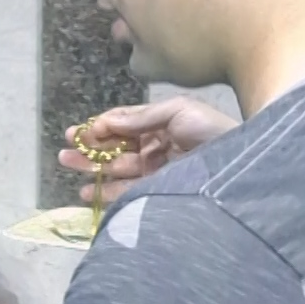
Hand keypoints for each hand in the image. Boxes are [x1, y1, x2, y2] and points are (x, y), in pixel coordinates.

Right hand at [58, 97, 237, 203]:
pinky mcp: (159, 192)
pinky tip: (89, 192)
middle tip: (65, 151)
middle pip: (115, 148)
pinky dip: (107, 192)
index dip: (100, 128)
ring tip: (69, 167)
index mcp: (160, 124)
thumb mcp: (177, 111)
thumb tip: (108, 122)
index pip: (123, 125)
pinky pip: (128, 192)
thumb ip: (141, 117)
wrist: (239, 162)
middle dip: (89, 149)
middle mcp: (155, 147)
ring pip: (117, 170)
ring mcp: (157, 171)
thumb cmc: (210, 130)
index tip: (79, 132)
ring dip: (92, 169)